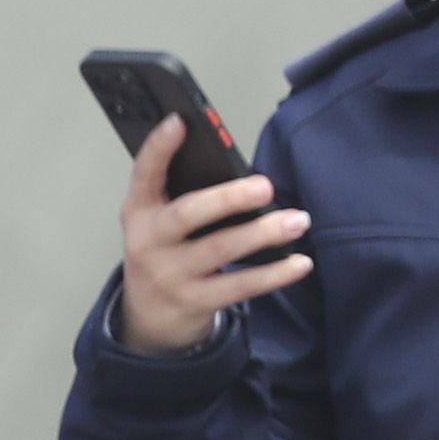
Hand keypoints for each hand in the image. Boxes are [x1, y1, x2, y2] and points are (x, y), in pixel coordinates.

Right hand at [108, 130, 308, 356]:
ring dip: (262, 234)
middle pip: (186, 215)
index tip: (179, 122)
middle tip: (264, 186)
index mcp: (139, 211)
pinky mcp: (195, 301)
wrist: (150, 318)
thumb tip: (241, 172)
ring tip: (297, 220)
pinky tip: (299, 263)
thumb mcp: (159, 222)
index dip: (159, 148)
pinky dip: (273, 275)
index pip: (144, 174)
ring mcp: (171, 275)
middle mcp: (149, 242)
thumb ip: (185, 195)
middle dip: (227, 199)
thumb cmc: (165, 253)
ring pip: (219, 251)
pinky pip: (239, 287)